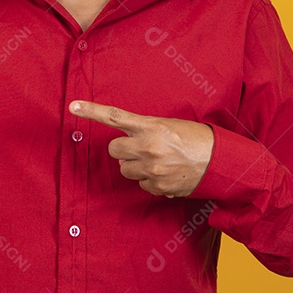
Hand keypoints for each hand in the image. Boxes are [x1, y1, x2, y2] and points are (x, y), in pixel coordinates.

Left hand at [69, 101, 213, 197]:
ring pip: (125, 169)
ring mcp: (151, 169)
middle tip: (138, 146)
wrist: (220, 161)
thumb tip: (128, 142)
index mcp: (151, 127)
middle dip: (122, 149)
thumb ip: (146, 130)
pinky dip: (149, 179)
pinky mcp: (158, 186)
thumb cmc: (196, 138)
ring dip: (135, 165)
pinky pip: (141, 184)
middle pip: (114, 150)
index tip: (73, 106)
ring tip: (156, 159)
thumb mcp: (170, 125)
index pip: (114, 117)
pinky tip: (166, 172)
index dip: (91, 111)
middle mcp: (148, 148)